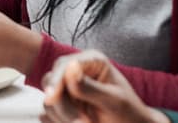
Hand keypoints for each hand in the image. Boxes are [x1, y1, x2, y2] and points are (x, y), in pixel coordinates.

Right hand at [41, 50, 169, 122]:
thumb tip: (70, 67)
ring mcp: (66, 89)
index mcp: (91, 61)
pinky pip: (48, 114)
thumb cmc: (130, 114)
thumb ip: (90, 87)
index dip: (56, 81)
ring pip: (49, 102)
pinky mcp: (61, 105)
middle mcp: (75, 71)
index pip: (63, 65)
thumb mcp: (113, 101)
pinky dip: (59, 122)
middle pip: (51, 83)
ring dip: (63, 118)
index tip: (51, 98)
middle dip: (64, 106)